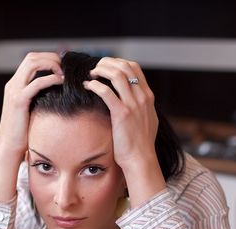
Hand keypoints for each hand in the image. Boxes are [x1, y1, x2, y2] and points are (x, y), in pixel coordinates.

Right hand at [0, 52, 63, 159]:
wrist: (9, 146)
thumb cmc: (23, 132)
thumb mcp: (31, 110)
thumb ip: (38, 99)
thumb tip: (56, 94)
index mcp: (15, 85)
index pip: (30, 60)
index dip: (47, 58)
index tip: (62, 66)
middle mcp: (12, 84)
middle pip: (31, 57)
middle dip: (51, 57)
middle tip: (65, 66)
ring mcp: (14, 91)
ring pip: (32, 64)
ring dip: (50, 64)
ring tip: (63, 73)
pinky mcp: (19, 100)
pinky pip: (36, 83)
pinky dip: (50, 79)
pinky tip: (60, 82)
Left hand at [83, 58, 165, 205]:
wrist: (140, 159)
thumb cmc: (140, 144)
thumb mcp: (146, 120)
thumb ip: (141, 107)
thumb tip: (133, 100)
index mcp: (148, 97)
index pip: (134, 67)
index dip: (118, 62)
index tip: (106, 66)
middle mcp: (142, 97)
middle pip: (125, 67)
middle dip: (108, 63)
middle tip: (95, 68)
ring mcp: (133, 105)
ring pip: (116, 75)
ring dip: (101, 70)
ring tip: (90, 74)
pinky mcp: (122, 114)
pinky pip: (106, 92)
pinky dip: (94, 85)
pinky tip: (87, 86)